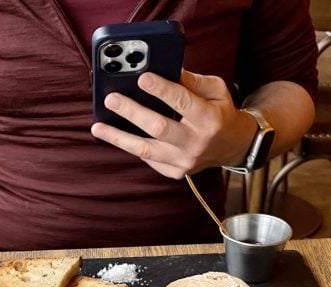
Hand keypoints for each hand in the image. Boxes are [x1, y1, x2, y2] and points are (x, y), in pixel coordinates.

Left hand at [90, 69, 256, 177]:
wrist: (233, 146)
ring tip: (98, 127)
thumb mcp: (215, 90)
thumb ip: (191, 81)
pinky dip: (131, 146)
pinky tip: (116, 136)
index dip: (161, 90)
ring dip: (119, 138)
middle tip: (112, 99)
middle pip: (158, 128)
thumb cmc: (220, 113)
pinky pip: (148, 159)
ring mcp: (184, 161)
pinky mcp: (175, 172)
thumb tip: (164, 69)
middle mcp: (195, 143)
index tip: (142, 78)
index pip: (182, 102)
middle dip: (132, 112)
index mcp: (208, 119)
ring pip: (146, 150)